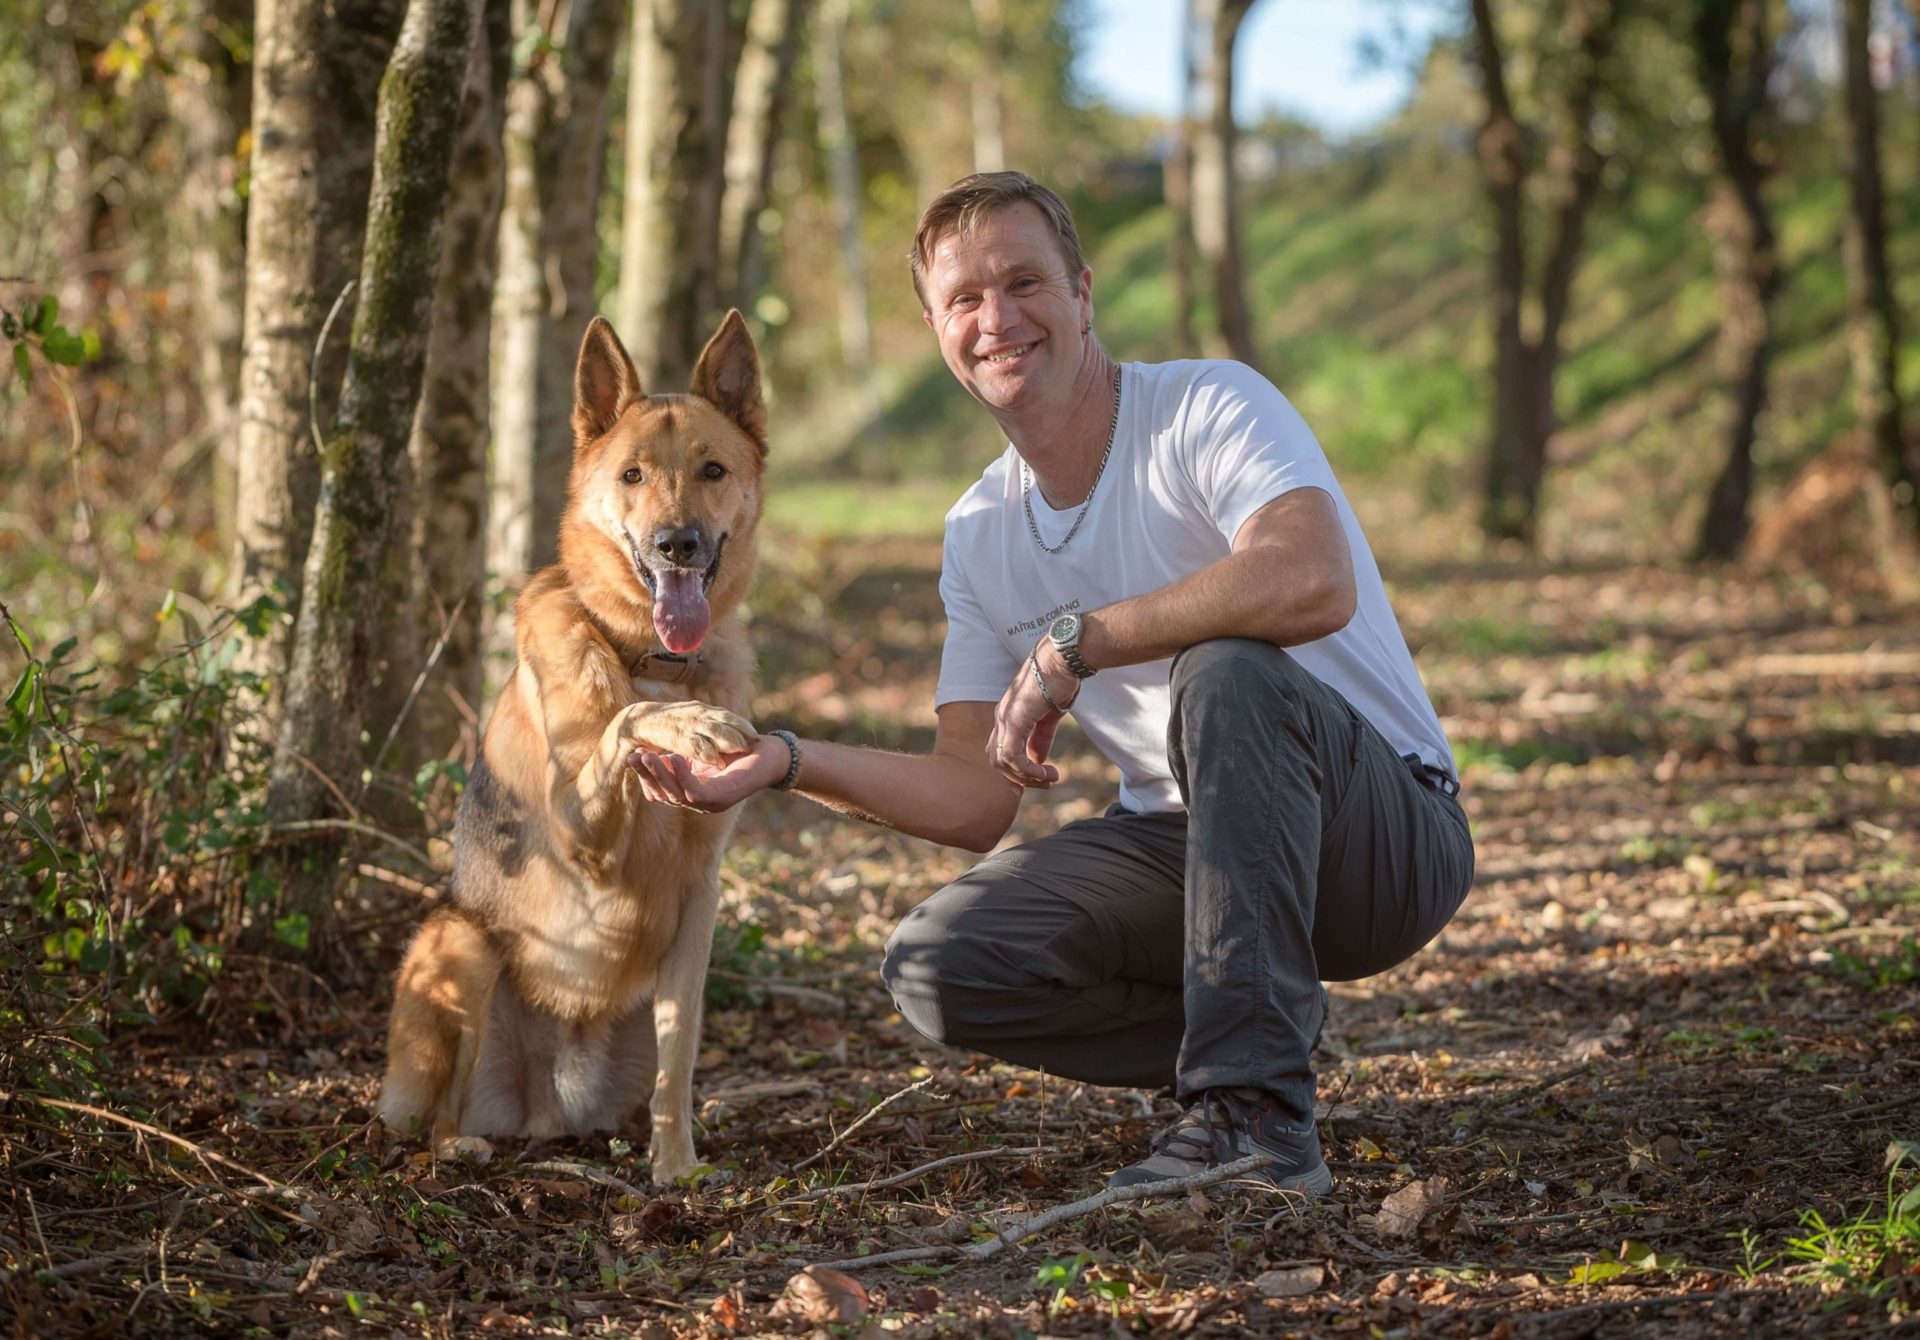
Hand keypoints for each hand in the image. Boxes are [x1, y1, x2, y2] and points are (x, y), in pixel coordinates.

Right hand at [628, 734, 786, 812]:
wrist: (769, 753)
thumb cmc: (736, 751)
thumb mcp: (700, 753)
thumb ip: (678, 757)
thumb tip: (649, 752)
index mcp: (692, 792)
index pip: (661, 791)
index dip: (645, 776)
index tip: (632, 757)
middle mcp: (700, 802)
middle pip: (664, 795)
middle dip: (646, 775)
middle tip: (632, 757)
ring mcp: (711, 803)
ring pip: (676, 795)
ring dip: (660, 775)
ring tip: (648, 756)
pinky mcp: (723, 798)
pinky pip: (696, 792)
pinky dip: (683, 776)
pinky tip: (675, 758)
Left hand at [985, 641, 1076, 788]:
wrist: (1063, 660)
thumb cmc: (1059, 681)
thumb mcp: (1050, 716)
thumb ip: (1041, 738)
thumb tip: (1038, 760)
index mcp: (1008, 715)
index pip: (1001, 751)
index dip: (1017, 770)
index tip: (1040, 779)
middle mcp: (1001, 718)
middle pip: (997, 761)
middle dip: (1020, 778)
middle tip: (1046, 783)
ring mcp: (1005, 719)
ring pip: (1002, 763)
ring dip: (1026, 777)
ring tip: (1050, 778)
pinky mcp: (1014, 721)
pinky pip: (1012, 757)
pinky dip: (1028, 770)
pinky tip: (1046, 772)